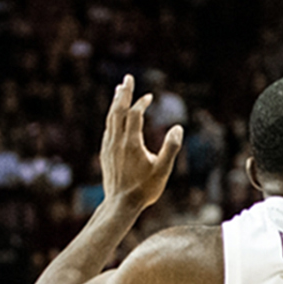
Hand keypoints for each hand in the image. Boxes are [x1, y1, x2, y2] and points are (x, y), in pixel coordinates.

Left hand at [98, 76, 182, 210]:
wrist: (120, 205)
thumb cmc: (144, 189)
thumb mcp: (162, 170)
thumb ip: (171, 148)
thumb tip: (178, 128)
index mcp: (131, 142)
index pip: (135, 114)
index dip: (142, 103)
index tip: (149, 97)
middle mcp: (117, 141)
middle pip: (118, 110)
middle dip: (123, 93)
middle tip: (127, 78)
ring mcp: (109, 146)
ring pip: (110, 118)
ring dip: (116, 103)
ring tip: (118, 91)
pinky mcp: (105, 153)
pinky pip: (108, 129)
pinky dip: (112, 117)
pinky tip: (114, 117)